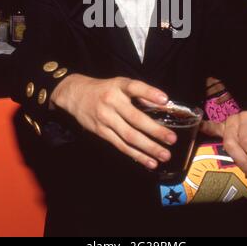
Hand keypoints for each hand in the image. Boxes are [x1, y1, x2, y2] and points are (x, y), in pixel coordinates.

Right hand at [51, 74, 176, 168]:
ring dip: (148, 147)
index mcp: (119, 86)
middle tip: (172, 139)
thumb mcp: (119, 84)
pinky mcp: (101, 132)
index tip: (165, 100)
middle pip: (135, 118)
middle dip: (155, 130)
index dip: (150, 93)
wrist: (75, 94)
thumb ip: (138, 93)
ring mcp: (105, 118)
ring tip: (164, 155)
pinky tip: (149, 161)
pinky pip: (121, 145)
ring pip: (129, 136)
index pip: (135, 87)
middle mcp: (112, 102)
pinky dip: (136, 154)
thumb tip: (162, 105)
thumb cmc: (104, 89)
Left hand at [200, 98, 246, 179]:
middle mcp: (233, 121)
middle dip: (242, 161)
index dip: (205, 128)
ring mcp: (246, 117)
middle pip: (232, 143)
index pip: (213, 129)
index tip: (198, 127)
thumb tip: (245, 173)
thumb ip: (239, 151)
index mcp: (226, 127)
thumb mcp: (242, 138)